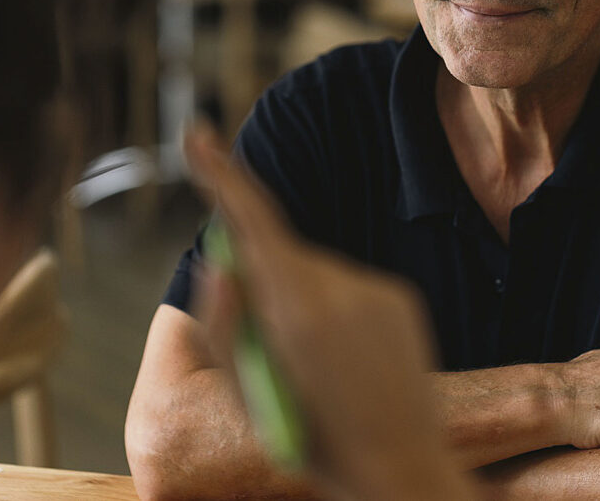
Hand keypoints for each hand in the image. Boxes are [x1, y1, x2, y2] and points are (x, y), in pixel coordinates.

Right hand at [182, 123, 476, 500]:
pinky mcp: (401, 296)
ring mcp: (376, 288)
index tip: (197, 132)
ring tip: (320, 367)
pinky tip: (350, 360)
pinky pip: (350, 287)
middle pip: (280, 254)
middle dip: (264, 282)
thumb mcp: (250, 395)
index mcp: (297, 309)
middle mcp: (341, 286)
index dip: (220, 174)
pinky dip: (337, 311)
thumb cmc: (314, 441)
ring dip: (302, 305)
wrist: (402, 467)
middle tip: (273, 350)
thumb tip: (223, 262)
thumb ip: (226, 323)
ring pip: (315, 274)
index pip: (252, 221)